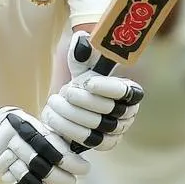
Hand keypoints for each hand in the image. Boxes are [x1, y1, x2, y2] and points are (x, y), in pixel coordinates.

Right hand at [0, 106, 89, 183]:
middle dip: (60, 177)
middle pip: (39, 164)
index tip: (84, 169)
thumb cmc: (26, 130)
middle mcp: (12, 137)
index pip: (51, 146)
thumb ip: (57, 141)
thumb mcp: (40, 128)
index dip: (69, 160)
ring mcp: (0, 151)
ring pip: (27, 176)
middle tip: (71, 183)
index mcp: (27, 125)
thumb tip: (80, 158)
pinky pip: (16, 183)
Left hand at [42, 32, 143, 152]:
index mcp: (130, 91)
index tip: (86, 82)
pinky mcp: (105, 144)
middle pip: (109, 109)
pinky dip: (69, 130)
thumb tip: (82, 39)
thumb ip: (81, 55)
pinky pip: (90, 141)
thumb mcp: (80, 68)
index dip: (107, 88)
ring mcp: (118, 131)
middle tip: (64, 92)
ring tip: (54, 103)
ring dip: (71, 114)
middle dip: (82, 100)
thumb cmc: (80, 85)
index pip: (126, 91)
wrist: (69, 108)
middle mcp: (129, 112)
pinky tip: (56, 119)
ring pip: (97, 126)